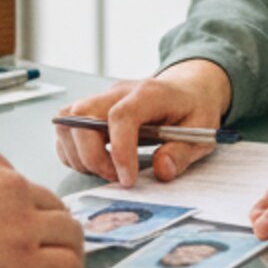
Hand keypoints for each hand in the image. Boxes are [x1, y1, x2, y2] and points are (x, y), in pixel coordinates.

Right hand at [0, 144, 86, 267]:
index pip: (18, 181)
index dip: (22, 206)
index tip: (21, 220)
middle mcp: (8, 185)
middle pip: (49, 202)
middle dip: (48, 223)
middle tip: (46, 241)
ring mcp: (21, 222)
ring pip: (68, 231)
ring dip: (67, 246)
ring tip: (64, 260)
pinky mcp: (25, 260)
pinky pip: (67, 266)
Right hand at [52, 60, 232, 188]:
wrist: (188, 88)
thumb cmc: (194, 109)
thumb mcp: (202, 132)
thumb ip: (182, 152)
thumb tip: (162, 171)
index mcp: (149, 93)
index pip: (120, 116)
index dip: (119, 151)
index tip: (127, 179)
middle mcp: (118, 92)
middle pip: (82, 116)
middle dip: (91, 156)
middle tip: (115, 178)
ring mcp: (102, 99)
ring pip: (67, 120)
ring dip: (77, 154)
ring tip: (105, 171)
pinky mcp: (93, 110)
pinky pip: (66, 127)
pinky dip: (72, 151)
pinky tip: (95, 165)